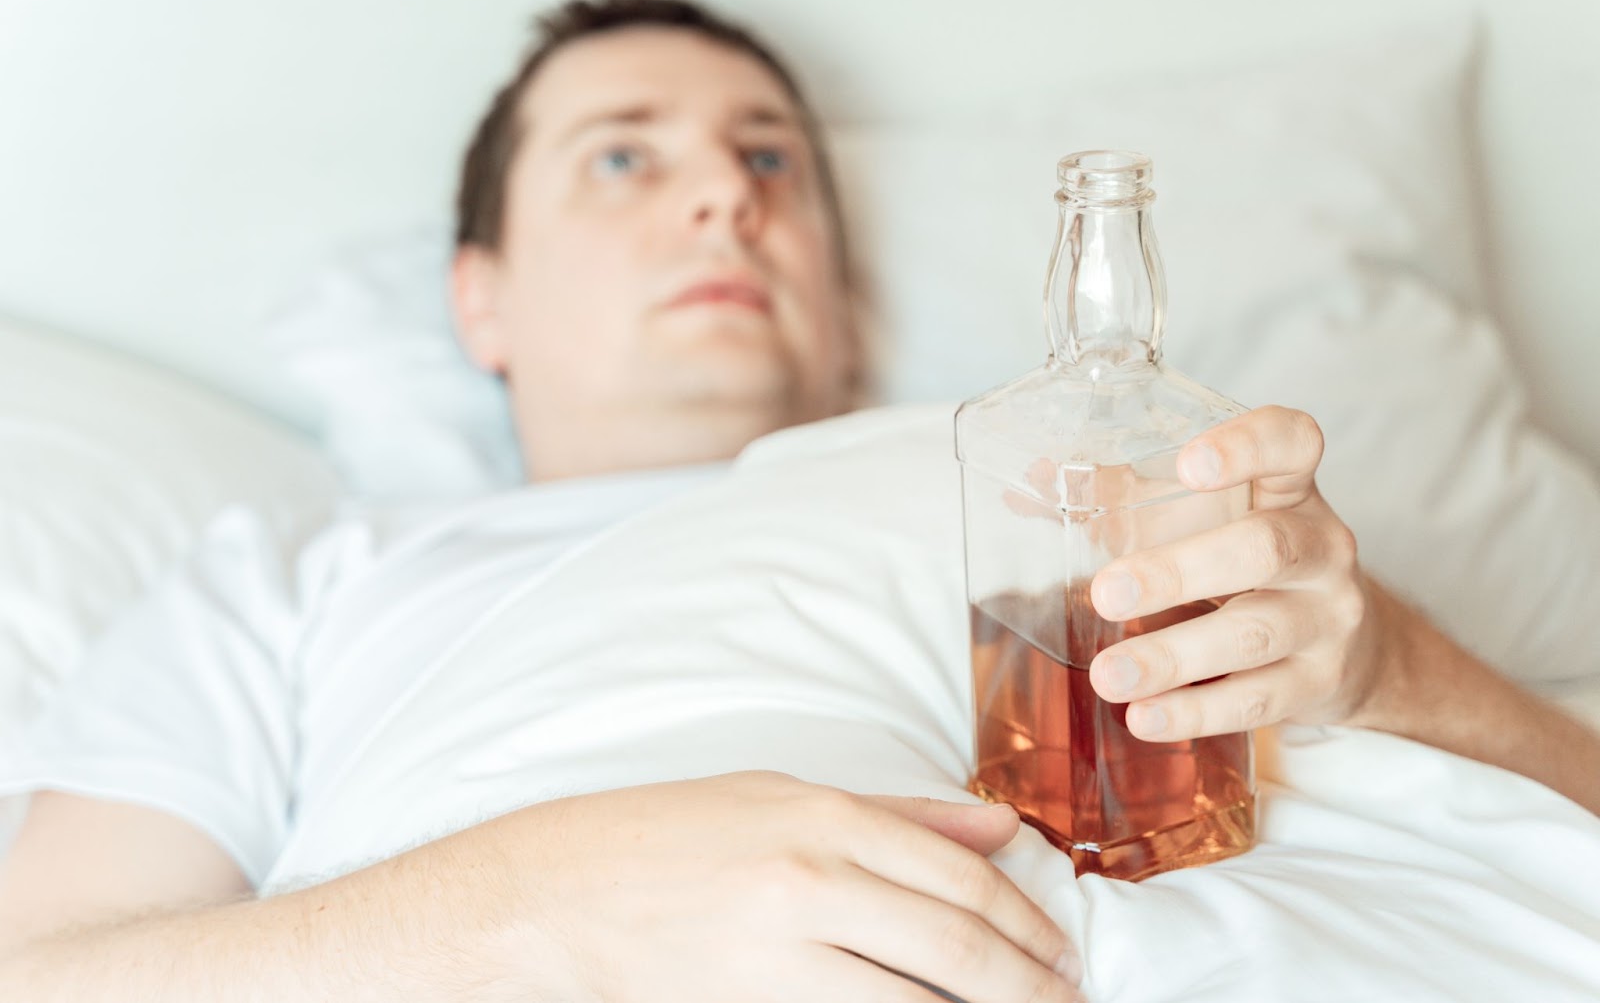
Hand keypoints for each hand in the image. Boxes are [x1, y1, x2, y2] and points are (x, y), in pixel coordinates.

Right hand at [493, 771, 1082, 1002]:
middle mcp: (812, 884)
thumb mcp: (780, 795)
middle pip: (960, 951)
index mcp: (825, 818)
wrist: (552, 899)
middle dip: (1032, 990)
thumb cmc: (665, 837)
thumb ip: (899, 815)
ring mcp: (781, 958)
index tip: (1062, 958)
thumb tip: (998, 833)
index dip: (1032, 929)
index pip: (965, 881)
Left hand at [1086, 405, 1387, 739]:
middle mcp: (1321, 546)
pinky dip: (1195, 712)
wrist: (1353, 649)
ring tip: (1108, 675)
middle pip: (1265, 548)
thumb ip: (1123, 495)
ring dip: (1173, 657)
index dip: (1247, 446)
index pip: (1292, 443)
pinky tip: (1144, 716)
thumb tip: (1036, 477)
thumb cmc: (1248, 566)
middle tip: (1106, 594)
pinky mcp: (1320, 682)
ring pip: (1254, 633)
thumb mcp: (1204, 522)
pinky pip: (1256, 700)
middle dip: (1178, 572)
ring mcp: (1328, 617)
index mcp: (1290, 489)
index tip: (1187, 463)